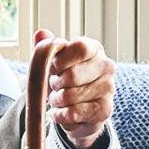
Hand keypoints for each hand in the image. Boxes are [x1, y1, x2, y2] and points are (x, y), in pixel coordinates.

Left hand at [34, 31, 115, 148]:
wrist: (80, 109)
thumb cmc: (66, 80)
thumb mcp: (54, 62)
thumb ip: (46, 47)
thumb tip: (40, 34)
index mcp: (94, 49)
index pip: (80, 48)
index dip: (61, 60)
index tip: (53, 68)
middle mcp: (106, 66)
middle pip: (72, 75)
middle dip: (55, 83)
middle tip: (55, 86)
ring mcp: (108, 89)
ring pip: (70, 96)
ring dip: (56, 100)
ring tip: (58, 99)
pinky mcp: (104, 110)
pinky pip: (73, 113)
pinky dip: (60, 115)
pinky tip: (61, 112)